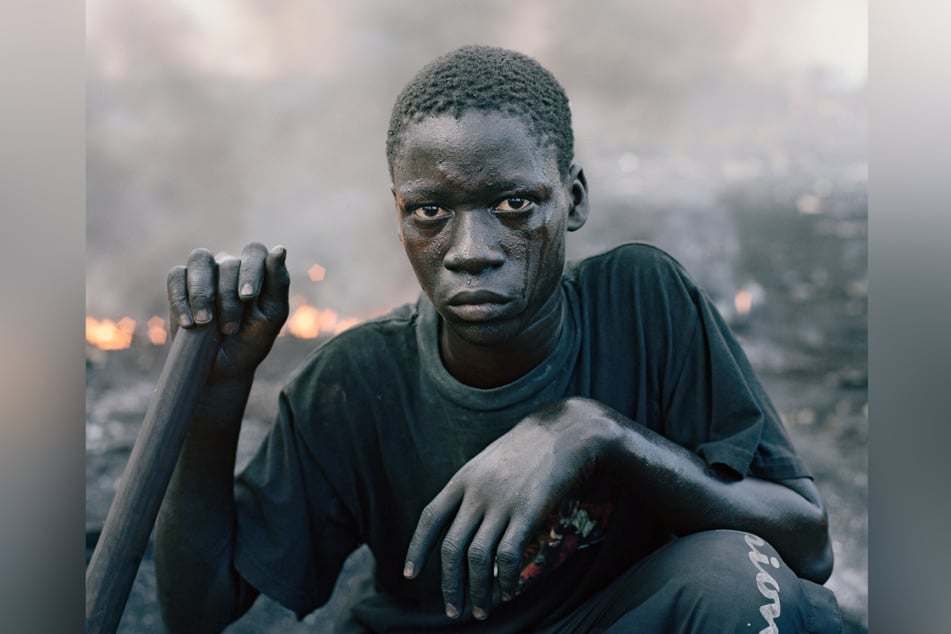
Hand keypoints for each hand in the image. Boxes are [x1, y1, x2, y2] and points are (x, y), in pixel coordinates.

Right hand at [166, 242, 289, 383]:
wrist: (223, 368)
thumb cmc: (252, 340)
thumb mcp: (272, 316)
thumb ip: (279, 282)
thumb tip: (280, 249)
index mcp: (255, 269)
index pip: (254, 252)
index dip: (250, 271)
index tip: (247, 298)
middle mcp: (229, 265)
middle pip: (227, 262)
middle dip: (228, 296)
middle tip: (230, 328)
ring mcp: (204, 272)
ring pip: (199, 258)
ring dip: (203, 292)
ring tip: (206, 322)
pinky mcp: (180, 284)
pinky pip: (176, 276)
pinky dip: (181, 299)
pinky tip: (189, 323)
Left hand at [403, 398, 614, 620]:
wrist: (568, 430)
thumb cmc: (531, 447)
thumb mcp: (491, 460)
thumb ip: (475, 488)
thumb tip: (467, 525)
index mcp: (464, 478)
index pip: (430, 518)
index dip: (417, 549)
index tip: (409, 575)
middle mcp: (477, 492)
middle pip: (452, 548)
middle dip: (449, 585)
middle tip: (452, 611)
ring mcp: (502, 502)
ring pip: (478, 559)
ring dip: (477, 592)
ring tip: (480, 612)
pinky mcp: (528, 513)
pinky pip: (509, 556)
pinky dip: (506, 580)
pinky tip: (509, 592)